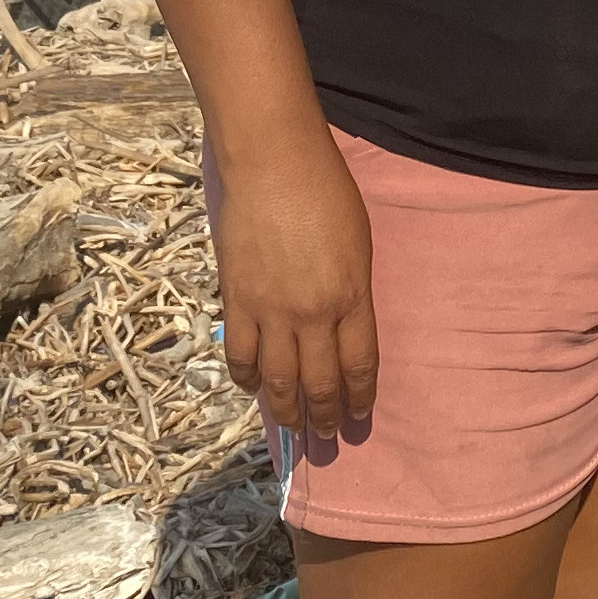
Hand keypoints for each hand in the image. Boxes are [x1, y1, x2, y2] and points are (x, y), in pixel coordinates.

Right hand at [210, 132, 379, 442]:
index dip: (360, 396)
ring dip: (286, 411)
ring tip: (292, 428)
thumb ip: (353, 291)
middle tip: (328, 437)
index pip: (359, 365)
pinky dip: (246, 378)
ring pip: (278, 380)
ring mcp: (271, 309)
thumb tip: (342, 327)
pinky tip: (253, 388)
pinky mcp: (236, 299)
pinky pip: (240, 354)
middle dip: (325, 416)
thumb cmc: (326, 190)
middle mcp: (313, 313)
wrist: (273, 162)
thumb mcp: (359, 243)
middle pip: (320, 382)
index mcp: (352, 296)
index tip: (361, 415)